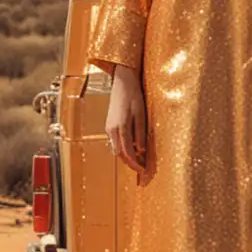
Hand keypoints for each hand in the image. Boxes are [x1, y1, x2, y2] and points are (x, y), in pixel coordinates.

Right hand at [105, 64, 152, 186]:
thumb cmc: (134, 95)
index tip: (143, 171)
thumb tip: (140, 150)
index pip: (127, 153)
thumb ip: (140, 133)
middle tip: (142, 169)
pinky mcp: (110, 124)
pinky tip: (133, 148)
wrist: (122, 81)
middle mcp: (111, 130)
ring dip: (127, 156)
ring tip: (139, 161)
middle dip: (130, 164)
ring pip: (116, 148)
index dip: (135, 164)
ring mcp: (109, 127)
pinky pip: (116, 141)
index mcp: (120, 128)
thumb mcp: (141, 114)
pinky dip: (124, 148)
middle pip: (119, 154)